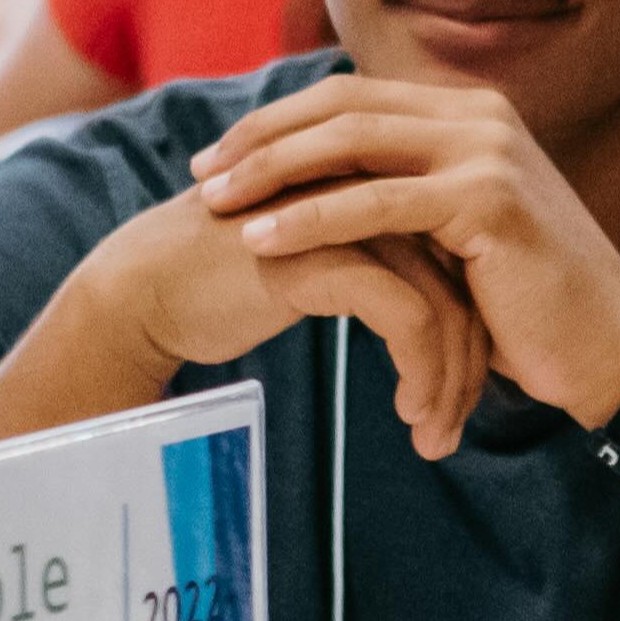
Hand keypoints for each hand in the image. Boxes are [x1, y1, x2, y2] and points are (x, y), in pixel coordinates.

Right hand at [65, 148, 494, 441]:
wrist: (142, 288)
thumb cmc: (224, 285)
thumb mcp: (317, 263)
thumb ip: (374, 266)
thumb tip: (438, 310)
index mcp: (377, 182)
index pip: (463, 253)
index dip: (477, 324)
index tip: (471, 391)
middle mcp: (372, 190)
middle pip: (465, 279)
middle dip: (473, 362)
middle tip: (455, 428)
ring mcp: (349, 220)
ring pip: (445, 304)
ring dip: (449, 382)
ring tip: (436, 438)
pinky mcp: (324, 256)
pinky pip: (409, 319)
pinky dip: (421, 373)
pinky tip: (408, 414)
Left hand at [186, 75, 619, 458]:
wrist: (609, 351)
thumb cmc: (528, 307)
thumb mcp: (459, 235)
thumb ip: (408, 197)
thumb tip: (324, 187)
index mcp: (470, 113)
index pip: (352, 96)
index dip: (279, 122)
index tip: (220, 157)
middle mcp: (480, 115)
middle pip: (342, 106)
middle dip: (261, 138)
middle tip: (201, 174)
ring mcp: (489, 151)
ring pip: (353, 142)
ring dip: (273, 171)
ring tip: (216, 204)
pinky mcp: (489, 200)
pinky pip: (379, 203)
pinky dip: (313, 218)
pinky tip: (264, 241)